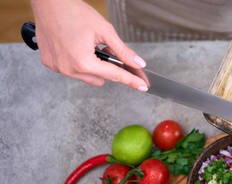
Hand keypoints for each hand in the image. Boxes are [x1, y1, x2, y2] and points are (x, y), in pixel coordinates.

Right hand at [31, 0, 147, 90]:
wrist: (48, 2)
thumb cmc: (72, 11)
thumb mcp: (104, 31)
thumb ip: (123, 51)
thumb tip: (137, 63)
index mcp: (83, 62)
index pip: (115, 75)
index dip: (131, 80)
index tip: (142, 86)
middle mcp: (69, 69)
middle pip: (102, 79)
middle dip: (110, 69)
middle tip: (108, 51)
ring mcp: (58, 68)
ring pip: (87, 77)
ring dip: (94, 67)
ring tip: (91, 47)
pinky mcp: (51, 64)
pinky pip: (72, 71)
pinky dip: (79, 64)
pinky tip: (78, 48)